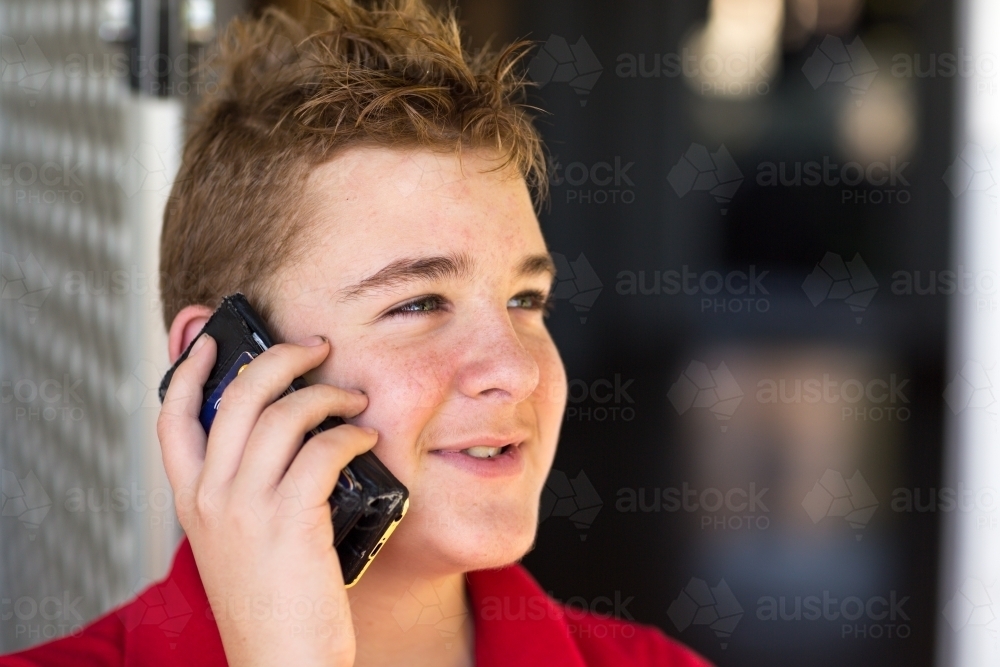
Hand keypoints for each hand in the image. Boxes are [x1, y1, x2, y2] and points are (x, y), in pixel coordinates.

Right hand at [157, 333, 374, 666]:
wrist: (283, 664)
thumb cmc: (272, 604)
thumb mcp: (238, 542)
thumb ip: (245, 491)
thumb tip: (287, 434)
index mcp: (192, 501)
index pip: (172, 416)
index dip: (189, 366)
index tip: (211, 334)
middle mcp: (211, 497)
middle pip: (237, 396)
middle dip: (280, 357)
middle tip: (315, 347)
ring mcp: (247, 507)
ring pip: (284, 414)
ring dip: (327, 394)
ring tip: (353, 400)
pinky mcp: (290, 520)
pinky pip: (323, 449)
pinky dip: (350, 434)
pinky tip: (364, 440)